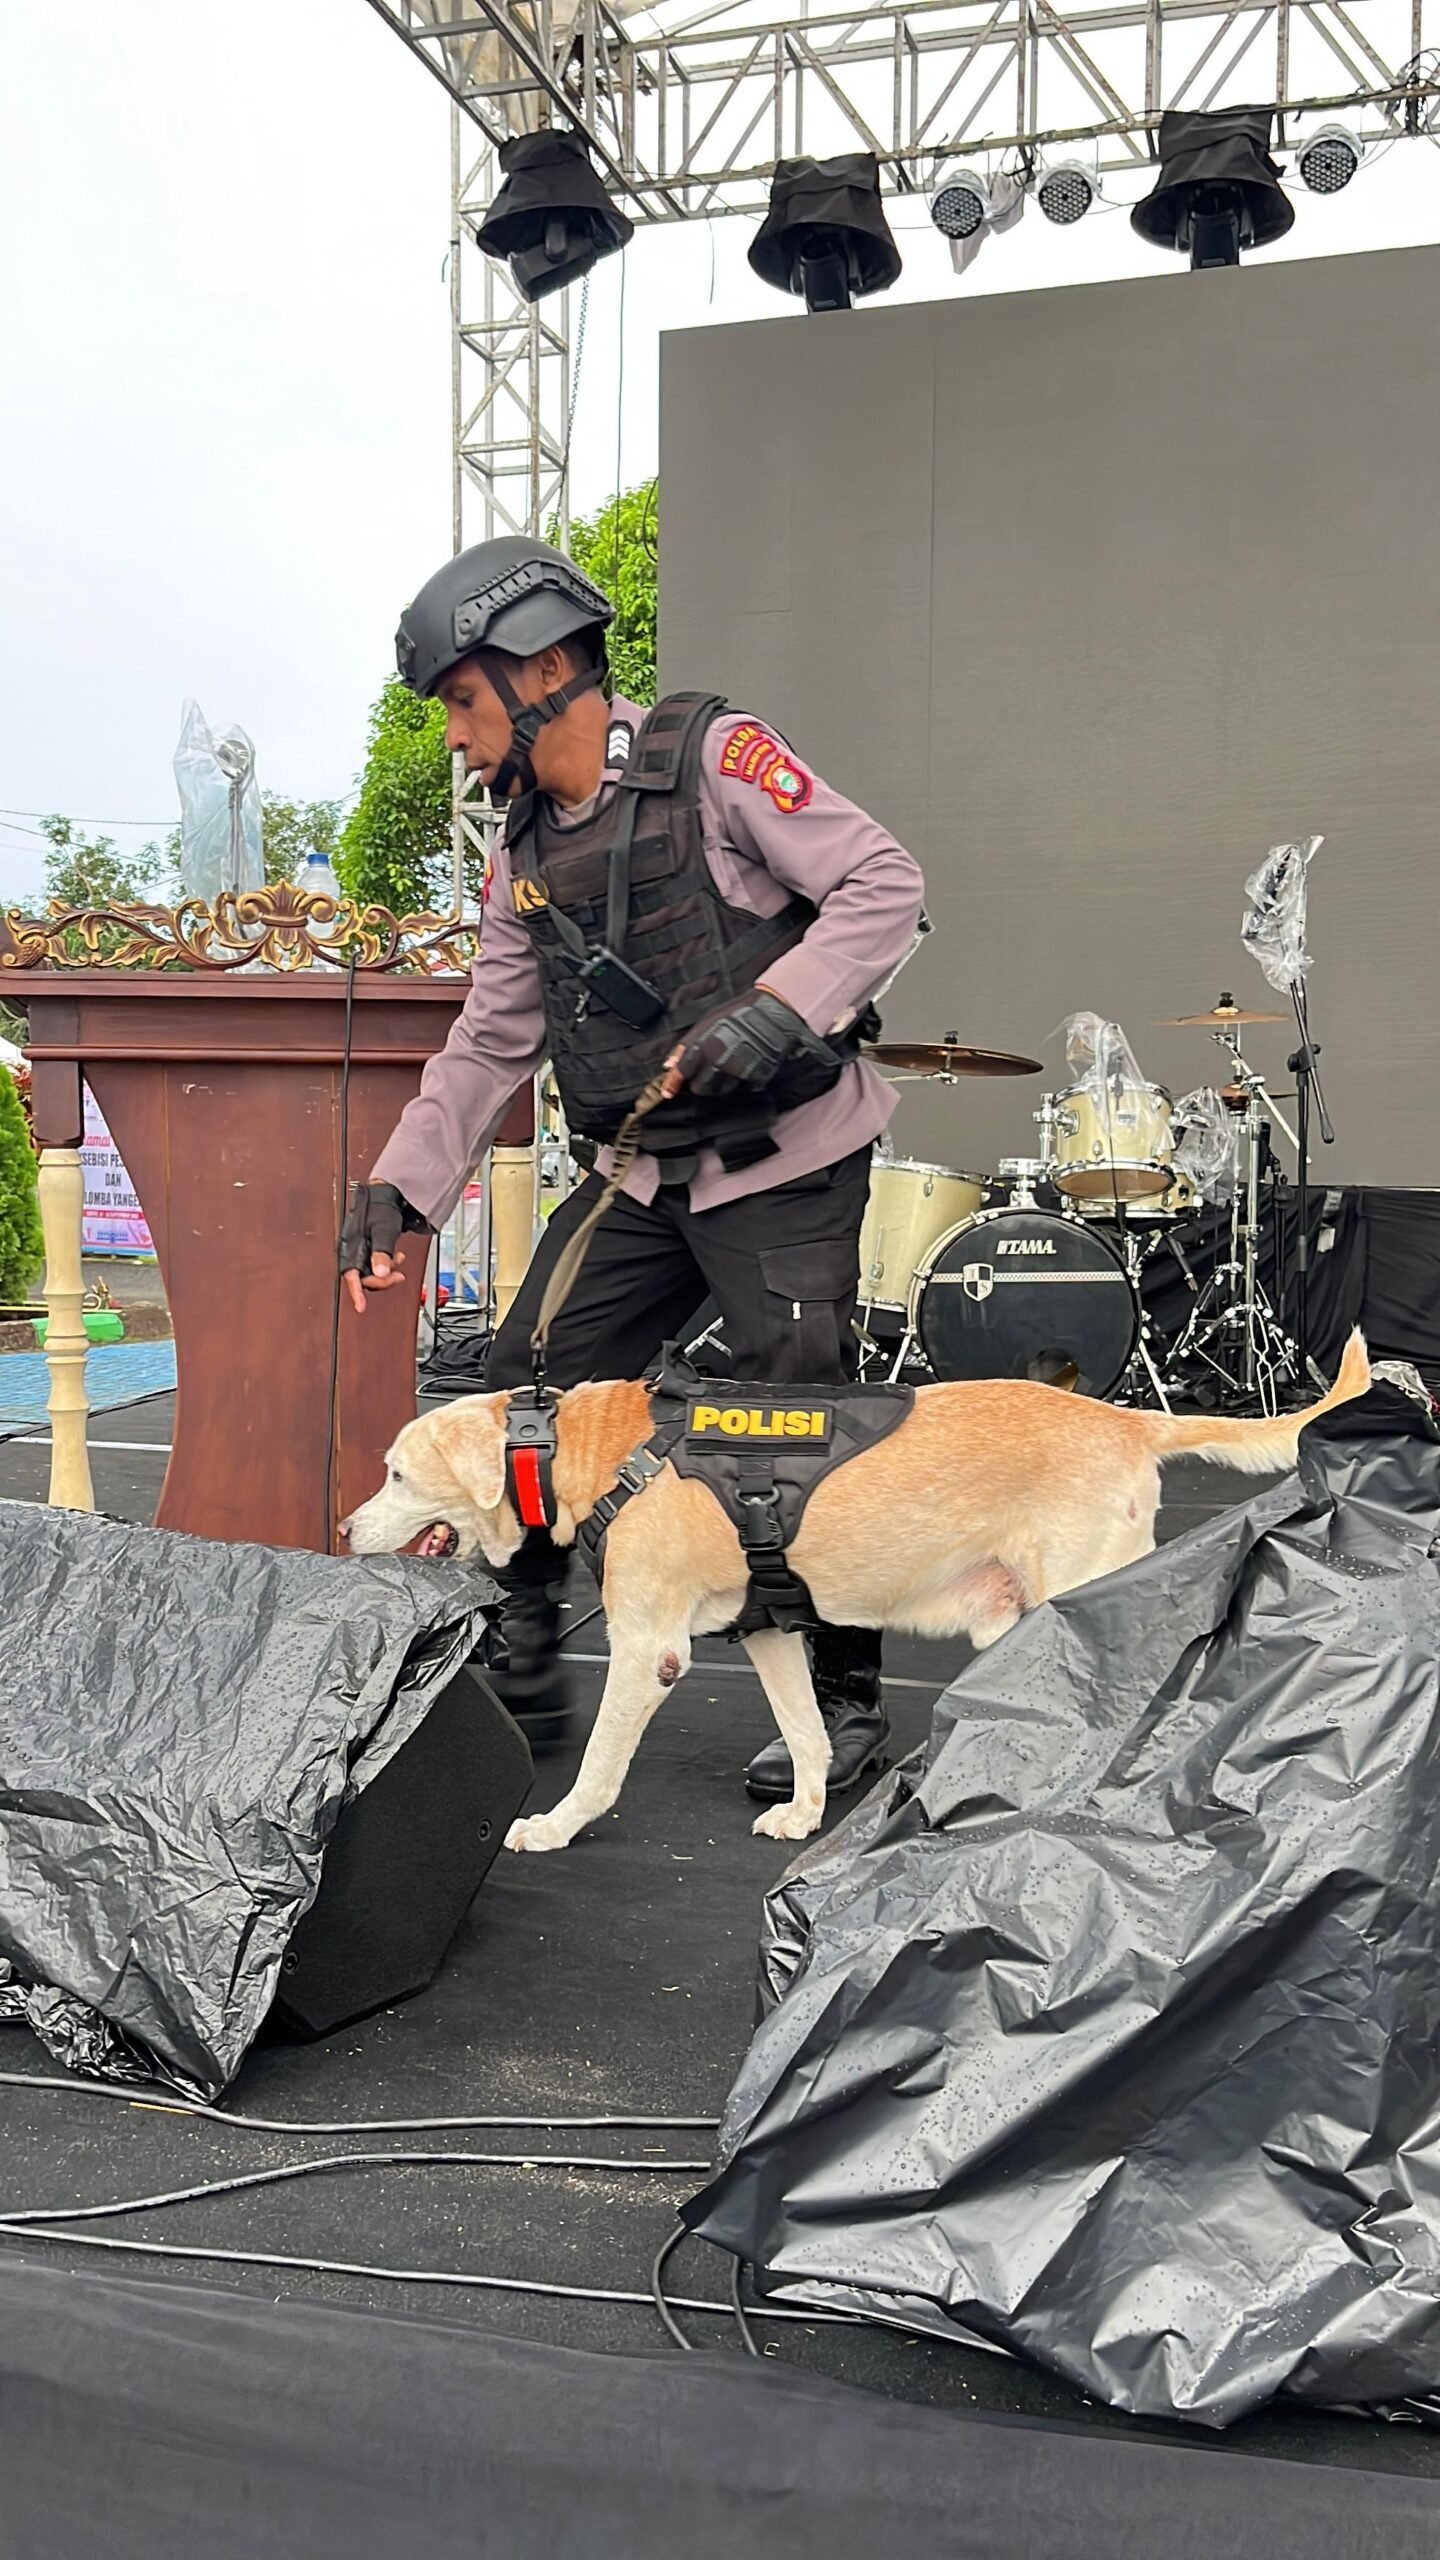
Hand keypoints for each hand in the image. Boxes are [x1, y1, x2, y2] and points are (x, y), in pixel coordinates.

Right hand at [340, 1181, 428, 1315]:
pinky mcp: (370, 1249)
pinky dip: (389, 1265)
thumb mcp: (383, 1230)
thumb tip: (380, 1273)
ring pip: (372, 1273)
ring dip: (387, 1273)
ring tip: (399, 1262)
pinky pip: (377, 1265)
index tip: (361, 1307)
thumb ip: (381, 1252)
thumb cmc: (380, 1206)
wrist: (386, 1193)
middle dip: (381, 1280)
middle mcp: (353, 1250)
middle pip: (363, 1277)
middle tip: (398, 1276)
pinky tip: (398, 1257)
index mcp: (350, 1245)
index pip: (351, 1275)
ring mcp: (362, 1250)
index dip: (355, 1293)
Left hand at [675, 988, 814, 1097]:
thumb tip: (669, 1065)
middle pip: (701, 1088)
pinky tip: (746, 1065)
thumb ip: (686, 1045)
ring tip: (730, 1065)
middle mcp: (719, 1060)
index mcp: (704, 1045)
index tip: (668, 1093)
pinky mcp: (756, 1077)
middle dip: (701, 1084)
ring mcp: (738, 1070)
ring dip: (721, 1084)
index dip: (673, 1084)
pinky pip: (743, 1087)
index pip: (683, 1072)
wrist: (773, 1012)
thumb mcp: (706, 1022)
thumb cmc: (737, 1014)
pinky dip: (743, 1081)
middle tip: (708, 1073)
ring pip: (721, 1090)